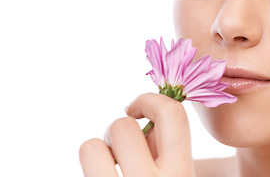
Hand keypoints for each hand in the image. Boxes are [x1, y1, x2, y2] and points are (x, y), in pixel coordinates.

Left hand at [79, 93, 194, 176]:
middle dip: (119, 131)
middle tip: (119, 149)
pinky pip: (85, 160)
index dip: (149, 100)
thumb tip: (147, 122)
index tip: (136, 110)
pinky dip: (89, 167)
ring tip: (107, 168)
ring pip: (92, 146)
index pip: (172, 113)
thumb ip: (169, 153)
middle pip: (122, 125)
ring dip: (98, 152)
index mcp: (182, 174)